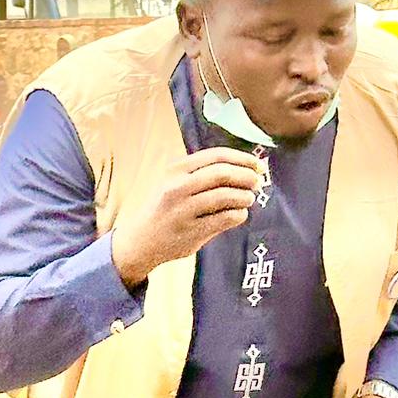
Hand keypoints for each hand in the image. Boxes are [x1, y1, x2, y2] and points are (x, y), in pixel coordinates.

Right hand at [110, 148, 263, 288]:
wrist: (140, 241)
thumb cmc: (163, 209)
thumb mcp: (173, 182)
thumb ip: (202, 173)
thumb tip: (245, 166)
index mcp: (175, 170)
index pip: (217, 156)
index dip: (243, 159)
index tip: (258, 165)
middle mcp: (177, 187)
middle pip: (223, 174)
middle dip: (246, 176)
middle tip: (257, 182)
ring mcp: (183, 210)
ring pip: (226, 196)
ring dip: (245, 196)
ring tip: (248, 199)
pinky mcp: (191, 232)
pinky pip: (225, 219)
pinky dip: (239, 215)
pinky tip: (238, 215)